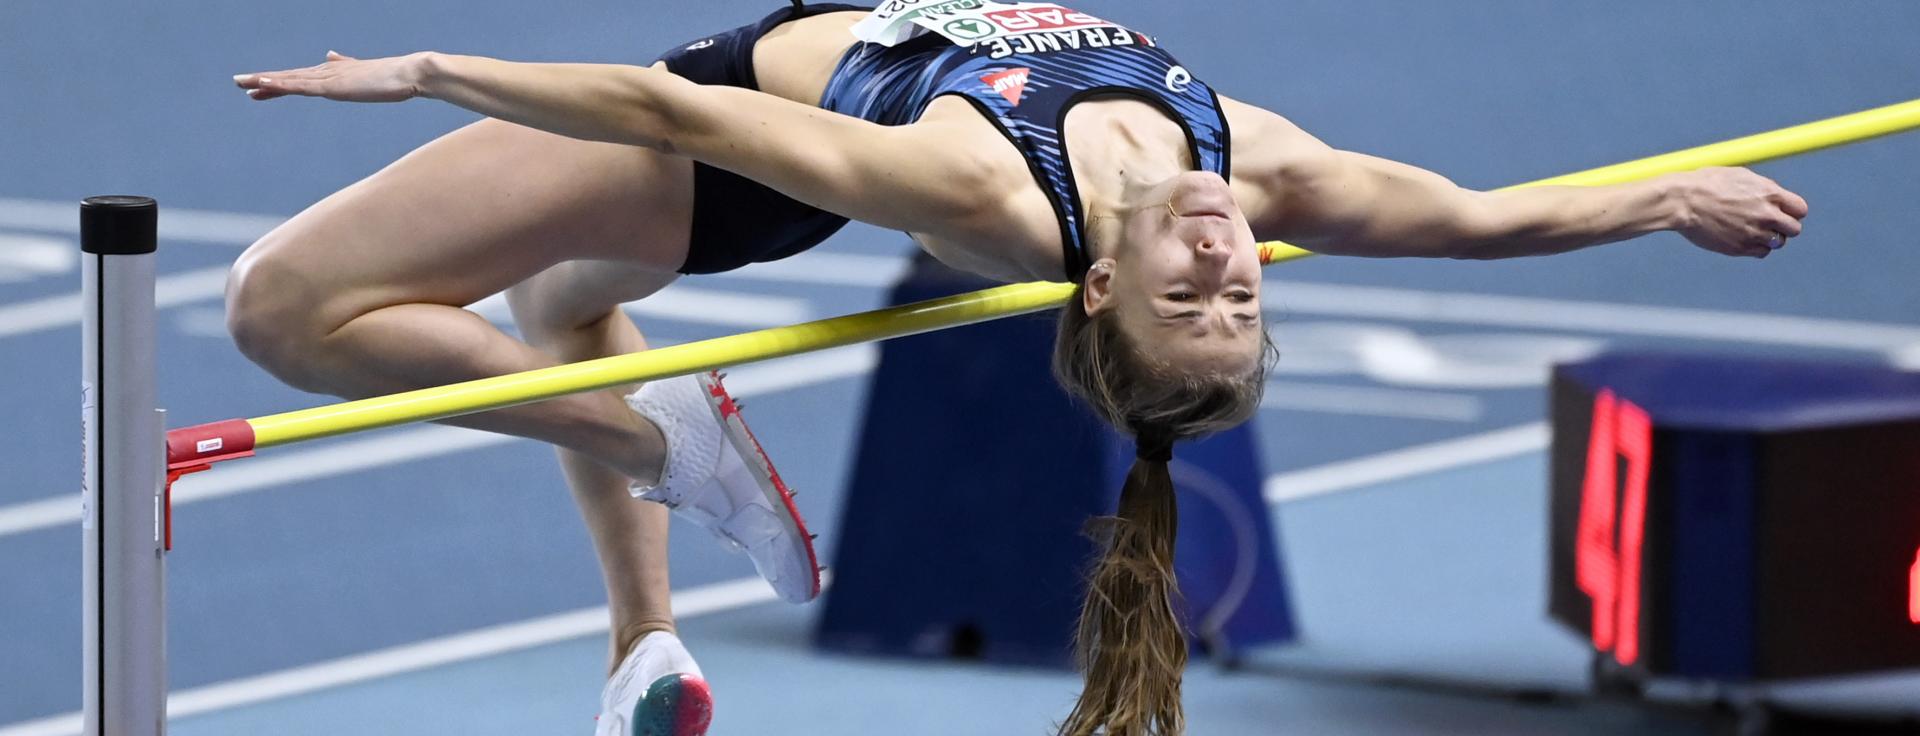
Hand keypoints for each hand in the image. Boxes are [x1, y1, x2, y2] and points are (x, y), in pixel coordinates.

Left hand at [233, 51, 428, 102]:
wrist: (408, 73)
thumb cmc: (391, 76)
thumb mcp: (362, 72)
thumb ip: (345, 65)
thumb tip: (330, 55)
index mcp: (332, 73)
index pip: (299, 78)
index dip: (277, 81)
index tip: (256, 85)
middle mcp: (326, 72)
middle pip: (288, 77)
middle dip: (262, 79)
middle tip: (237, 82)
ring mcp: (328, 79)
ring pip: (290, 80)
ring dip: (264, 81)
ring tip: (242, 83)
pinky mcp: (332, 86)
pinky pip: (301, 87)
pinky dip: (280, 84)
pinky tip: (264, 83)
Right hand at [1671, 167, 1808, 257]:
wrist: (1682, 201)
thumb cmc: (1706, 183)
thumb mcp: (1740, 176)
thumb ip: (1763, 188)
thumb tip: (1774, 195)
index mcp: (1770, 194)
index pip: (1800, 209)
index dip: (1792, 211)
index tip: (1782, 212)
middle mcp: (1767, 215)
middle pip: (1794, 229)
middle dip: (1784, 226)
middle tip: (1768, 223)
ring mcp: (1754, 233)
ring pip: (1779, 243)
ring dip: (1770, 238)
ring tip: (1752, 230)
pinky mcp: (1740, 247)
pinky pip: (1761, 253)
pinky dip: (1757, 248)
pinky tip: (1744, 238)